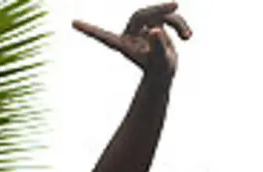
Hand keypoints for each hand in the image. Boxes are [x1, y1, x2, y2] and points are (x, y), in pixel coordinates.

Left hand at [73, 4, 191, 81]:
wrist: (166, 73)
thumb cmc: (160, 71)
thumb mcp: (161, 60)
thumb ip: (158, 46)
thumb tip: (156, 30)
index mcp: (124, 45)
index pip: (105, 36)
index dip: (90, 30)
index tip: (73, 24)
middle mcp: (129, 34)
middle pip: (141, 14)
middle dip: (160, 10)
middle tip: (176, 5)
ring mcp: (140, 29)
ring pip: (157, 15)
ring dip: (175, 22)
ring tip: (188, 37)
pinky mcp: (151, 25)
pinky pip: (164, 18)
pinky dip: (178, 25)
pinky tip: (188, 37)